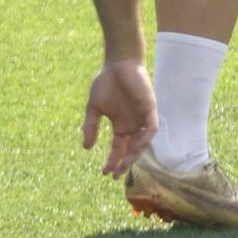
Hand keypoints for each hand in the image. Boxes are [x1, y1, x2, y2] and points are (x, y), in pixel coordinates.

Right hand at [81, 59, 156, 175]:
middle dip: (124, 163)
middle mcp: (132, 124)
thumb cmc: (106, 82)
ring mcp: (142, 117)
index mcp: (120, 125)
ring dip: (134, 154)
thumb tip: (86, 148)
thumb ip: (91, 126)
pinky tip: (135, 144)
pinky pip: (151, 127)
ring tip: (124, 163)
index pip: (118, 149)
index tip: (104, 172)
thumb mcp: (94, 108)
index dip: (113, 161)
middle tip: (116, 175)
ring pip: (143, 142)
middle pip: (131, 150)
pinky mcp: (150, 108)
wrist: (117, 63)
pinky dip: (145, 137)